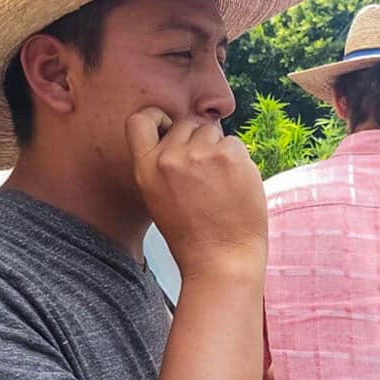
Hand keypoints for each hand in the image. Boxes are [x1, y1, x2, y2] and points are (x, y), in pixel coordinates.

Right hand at [126, 108, 266, 279]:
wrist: (221, 261)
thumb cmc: (193, 235)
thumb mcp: (158, 197)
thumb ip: (163, 164)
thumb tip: (184, 133)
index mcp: (145, 168)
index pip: (140, 120)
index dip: (158, 118)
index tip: (170, 129)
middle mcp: (168, 158)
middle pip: (186, 125)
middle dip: (198, 142)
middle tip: (206, 178)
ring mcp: (199, 154)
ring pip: (213, 131)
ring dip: (220, 150)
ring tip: (220, 185)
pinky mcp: (229, 155)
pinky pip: (235, 143)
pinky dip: (239, 161)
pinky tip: (235, 187)